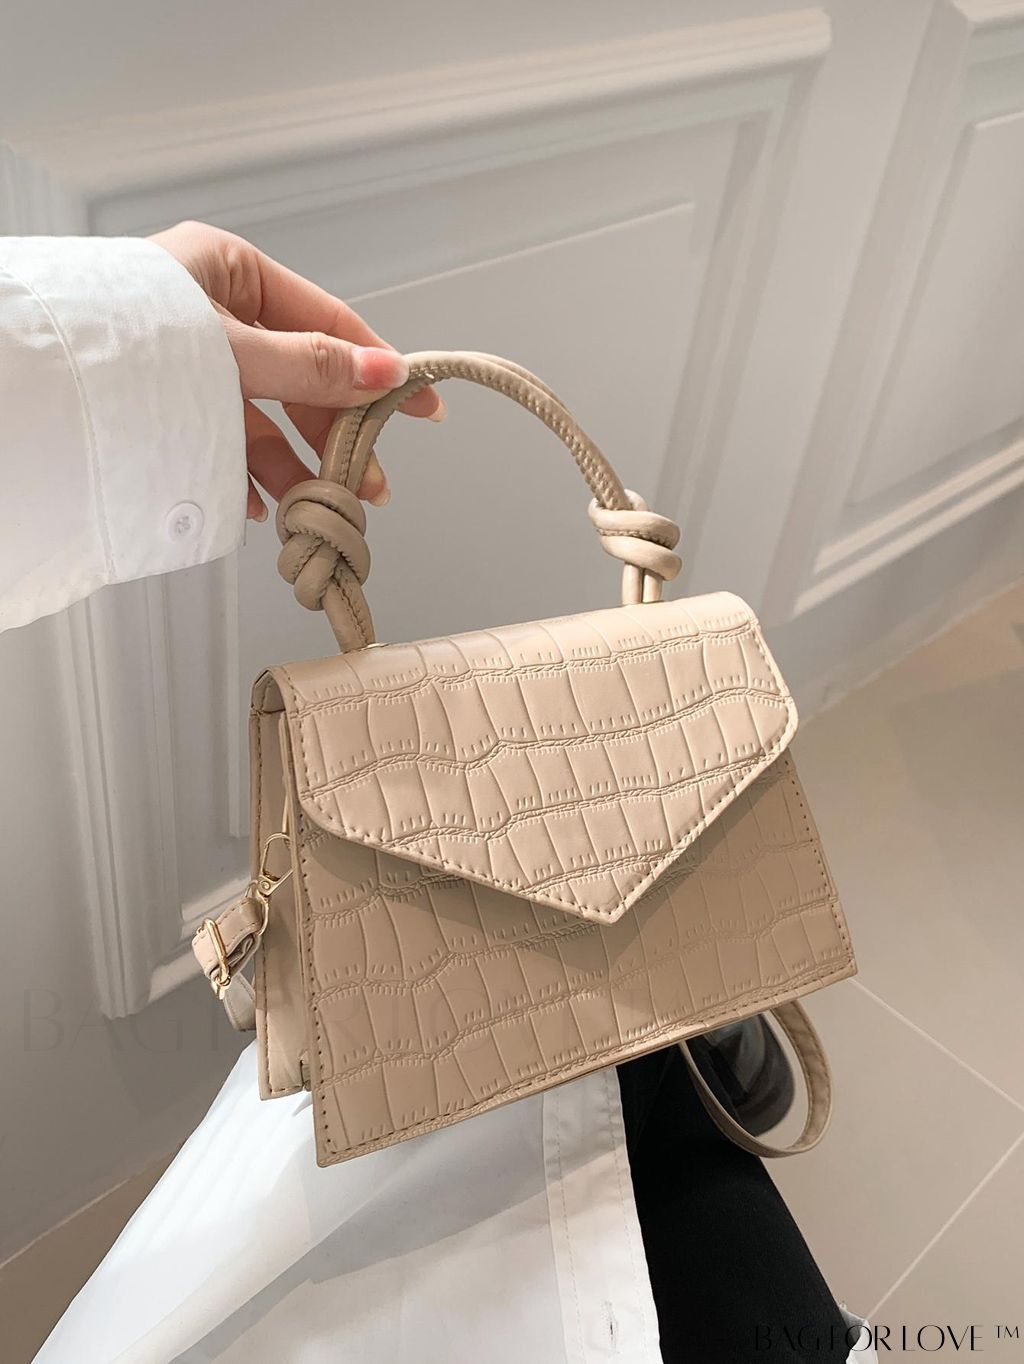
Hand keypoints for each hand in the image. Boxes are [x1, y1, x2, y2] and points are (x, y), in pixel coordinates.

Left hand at [151, 220, 442, 519]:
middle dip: (335, 434)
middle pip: (300, 376)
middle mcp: (213, 313)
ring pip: (262, 417)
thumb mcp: (231, 352)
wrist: (35, 393)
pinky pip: (222, 441)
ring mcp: (192, 362)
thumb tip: (385, 373)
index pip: (328, 321)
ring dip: (292, 467)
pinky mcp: (169, 407)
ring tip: (314, 508)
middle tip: (369, 483)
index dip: (380, 367)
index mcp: (228, 271)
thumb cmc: (124, 348)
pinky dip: (243, 476)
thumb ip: (309, 367)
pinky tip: (255, 506)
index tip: (421, 405)